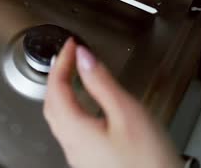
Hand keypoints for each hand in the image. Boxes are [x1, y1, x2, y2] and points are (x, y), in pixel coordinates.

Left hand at [44, 38, 182, 167]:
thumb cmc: (149, 163)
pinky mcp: (90, 162)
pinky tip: (86, 107)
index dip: (61, 61)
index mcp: (74, 128)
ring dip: (62, 92)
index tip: (70, 44)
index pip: (56, 86)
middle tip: (69, 56)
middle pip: (52, 102)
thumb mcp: (128, 113)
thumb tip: (84, 57)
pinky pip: (71, 130)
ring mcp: (78, 156)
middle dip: (58, 75)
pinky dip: (72, 109)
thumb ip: (102, 82)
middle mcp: (70, 143)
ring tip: (74, 75)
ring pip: (59, 117)